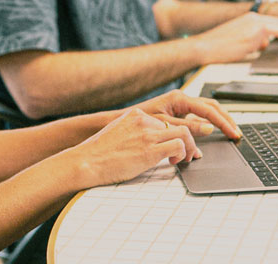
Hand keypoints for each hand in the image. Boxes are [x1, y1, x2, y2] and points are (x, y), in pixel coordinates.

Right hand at [68, 108, 199, 186]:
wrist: (87, 161)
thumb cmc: (99, 153)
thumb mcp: (118, 133)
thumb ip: (134, 133)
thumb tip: (148, 143)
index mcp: (136, 115)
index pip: (166, 120)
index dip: (176, 133)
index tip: (180, 143)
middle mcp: (144, 121)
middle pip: (178, 124)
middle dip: (189, 140)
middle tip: (191, 153)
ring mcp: (148, 134)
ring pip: (184, 133)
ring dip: (190, 147)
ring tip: (187, 158)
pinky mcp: (150, 150)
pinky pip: (179, 146)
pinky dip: (183, 155)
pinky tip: (174, 162)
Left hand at [135, 89, 240, 140]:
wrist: (125, 121)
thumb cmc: (140, 121)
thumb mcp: (165, 125)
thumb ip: (187, 127)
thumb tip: (209, 129)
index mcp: (179, 99)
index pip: (208, 110)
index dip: (223, 122)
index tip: (233, 133)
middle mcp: (182, 99)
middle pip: (212, 106)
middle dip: (226, 119)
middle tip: (236, 132)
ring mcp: (181, 105)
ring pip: (207, 111)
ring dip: (219, 121)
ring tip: (230, 132)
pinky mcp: (179, 112)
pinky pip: (198, 117)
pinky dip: (208, 125)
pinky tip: (214, 134)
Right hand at [193, 11, 277, 62]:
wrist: (206, 47)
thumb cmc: (217, 47)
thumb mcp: (239, 43)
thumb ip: (253, 42)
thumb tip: (263, 46)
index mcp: (248, 19)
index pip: (271, 21)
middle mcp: (252, 17)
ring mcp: (254, 22)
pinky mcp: (255, 30)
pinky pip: (276, 30)